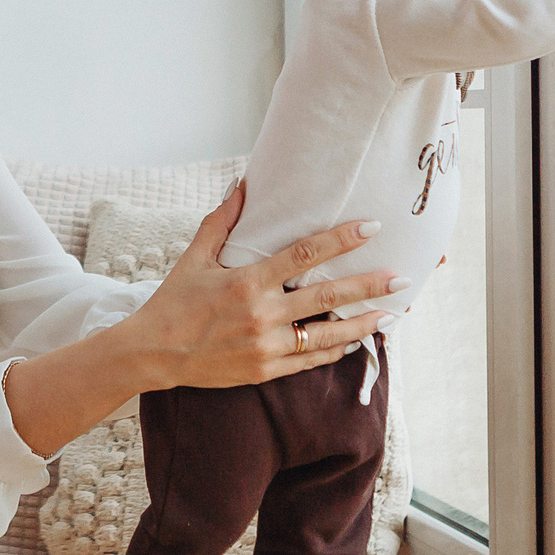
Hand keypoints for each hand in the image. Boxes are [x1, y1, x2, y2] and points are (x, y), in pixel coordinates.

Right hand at [114, 180, 405, 389]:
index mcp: (247, 281)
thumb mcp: (194, 256)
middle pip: (327, 295)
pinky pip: (309, 360)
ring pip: (327, 334)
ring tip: (392, 313)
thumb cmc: (174, 300)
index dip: (341, 238)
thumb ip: (222, 221)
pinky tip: (357, 340)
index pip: (304, 254)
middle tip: (402, 276)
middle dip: (369, 285)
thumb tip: (242, 184)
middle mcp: (261, 314)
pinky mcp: (265, 370)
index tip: (372, 226)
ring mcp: (265, 346)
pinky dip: (335, 350)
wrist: (153, 353)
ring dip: (363, 323)